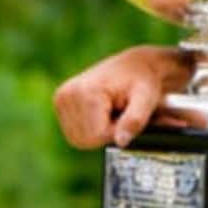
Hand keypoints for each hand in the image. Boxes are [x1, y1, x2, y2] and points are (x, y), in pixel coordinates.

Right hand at [52, 46, 195, 148]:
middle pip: (85, 140)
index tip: (126, 113)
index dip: (116, 132)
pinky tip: (100, 113)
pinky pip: (75, 133)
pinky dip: (90, 129)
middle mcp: (66, 94)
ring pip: (79, 140)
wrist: (133, 65)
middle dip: (106, 134)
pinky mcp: (60, 102)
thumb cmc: (142, 81)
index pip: (97, 136)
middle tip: (119, 112)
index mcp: (84, 92)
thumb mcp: (146, 99)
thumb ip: (135, 120)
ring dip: (98, 133)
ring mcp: (60, 98)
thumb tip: (120, 142)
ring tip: (111, 111)